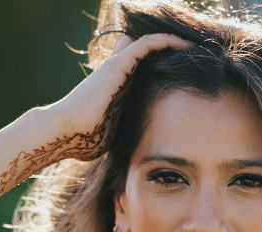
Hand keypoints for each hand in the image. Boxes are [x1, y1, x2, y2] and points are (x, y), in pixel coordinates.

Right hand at [0, 33, 190, 194]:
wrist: (66, 133)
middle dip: (168, 46)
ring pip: (149, 41)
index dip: (160, 64)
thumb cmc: (83, 142)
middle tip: (193, 51)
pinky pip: (147, 45)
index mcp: (118, 88)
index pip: (141, 67)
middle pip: (145, 48)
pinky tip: (184, 43)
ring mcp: (117, 66)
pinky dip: (165, 41)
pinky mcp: (118, 65)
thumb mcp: (111, 139)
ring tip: (195, 44)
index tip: (183, 72)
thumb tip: (135, 161)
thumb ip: (124, 138)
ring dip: (172, 41)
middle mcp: (118, 72)